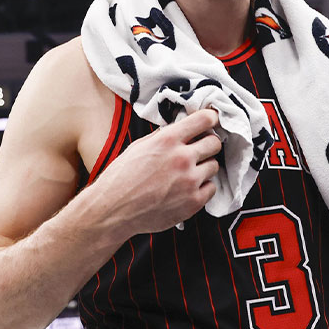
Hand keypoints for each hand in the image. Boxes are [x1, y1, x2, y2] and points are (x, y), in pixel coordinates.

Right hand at [90, 108, 221, 234]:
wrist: (113, 210)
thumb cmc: (121, 178)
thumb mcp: (138, 147)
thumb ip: (162, 136)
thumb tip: (179, 129)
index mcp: (167, 140)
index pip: (205, 119)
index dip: (211, 119)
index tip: (212, 121)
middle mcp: (182, 158)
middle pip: (215, 142)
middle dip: (208, 144)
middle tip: (199, 150)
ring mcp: (189, 181)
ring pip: (214, 166)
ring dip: (204, 167)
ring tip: (188, 173)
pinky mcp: (193, 202)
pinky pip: (212, 188)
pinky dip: (203, 188)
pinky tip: (188, 188)